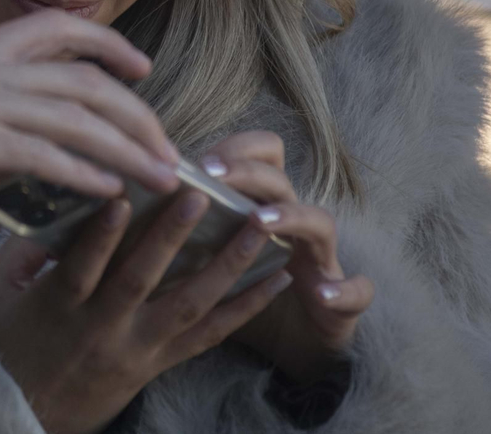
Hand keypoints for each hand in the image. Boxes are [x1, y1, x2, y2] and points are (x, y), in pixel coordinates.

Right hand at [0, 10, 180, 232]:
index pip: (55, 30)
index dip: (105, 42)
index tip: (138, 64)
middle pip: (86, 79)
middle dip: (136, 112)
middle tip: (166, 145)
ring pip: (78, 116)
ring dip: (128, 146)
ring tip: (161, 175)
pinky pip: (45, 153)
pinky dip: (85, 172)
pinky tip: (110, 191)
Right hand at [0, 190, 293, 433]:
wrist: (22, 413)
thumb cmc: (7, 344)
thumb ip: (19, 247)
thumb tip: (51, 201)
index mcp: (59, 307)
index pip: (81, 265)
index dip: (101, 232)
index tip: (123, 193)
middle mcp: (103, 328)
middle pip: (140, 281)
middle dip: (172, 236)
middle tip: (200, 196)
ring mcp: (137, 347)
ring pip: (188, 306)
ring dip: (227, 266)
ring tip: (257, 229)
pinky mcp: (160, 362)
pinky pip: (210, 336)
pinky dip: (246, 308)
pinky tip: (275, 281)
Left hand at [204, 132, 373, 382]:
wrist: (296, 341)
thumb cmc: (245, 288)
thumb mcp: (214, 251)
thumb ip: (189, 222)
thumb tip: (134, 198)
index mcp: (265, 205)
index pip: (263, 154)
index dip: (237, 148)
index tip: (197, 159)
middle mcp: (295, 224)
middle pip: (281, 182)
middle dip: (248, 172)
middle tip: (212, 173)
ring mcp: (322, 258)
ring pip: (320, 223)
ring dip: (291, 217)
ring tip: (261, 221)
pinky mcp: (343, 300)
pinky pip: (356, 291)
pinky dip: (345, 290)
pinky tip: (322, 293)